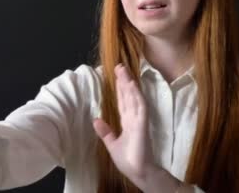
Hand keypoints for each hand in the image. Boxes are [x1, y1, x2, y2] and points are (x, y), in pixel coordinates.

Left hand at [92, 64, 156, 187]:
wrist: (137, 171)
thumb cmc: (128, 160)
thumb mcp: (112, 144)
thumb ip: (105, 132)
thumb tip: (95, 119)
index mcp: (128, 122)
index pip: (123, 101)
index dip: (120, 89)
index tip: (116, 76)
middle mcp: (134, 118)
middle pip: (128, 96)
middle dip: (124, 81)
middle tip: (119, 66)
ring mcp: (139, 120)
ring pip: (134, 97)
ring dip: (129, 83)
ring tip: (123, 70)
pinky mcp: (142, 124)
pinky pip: (140, 106)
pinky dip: (136, 95)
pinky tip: (132, 85)